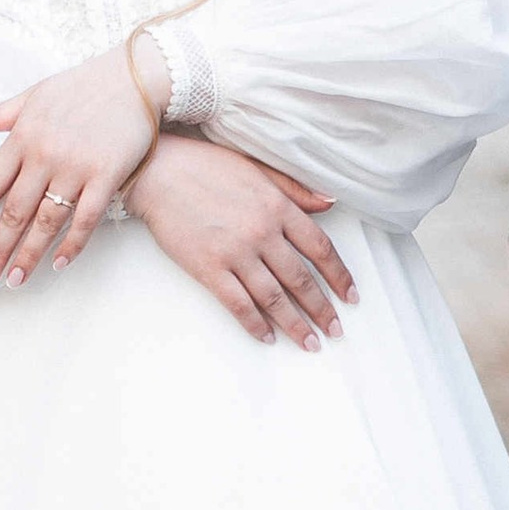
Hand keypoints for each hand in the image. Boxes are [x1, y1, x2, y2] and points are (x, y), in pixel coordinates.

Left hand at [0, 43, 163, 287]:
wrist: (134, 77)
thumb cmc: (80, 85)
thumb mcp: (31, 94)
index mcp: (22, 137)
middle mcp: (44, 155)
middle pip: (13, 212)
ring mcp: (76, 167)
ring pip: (46, 221)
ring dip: (29, 255)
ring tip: (14, 281)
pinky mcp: (107, 175)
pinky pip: (86, 219)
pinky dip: (72, 244)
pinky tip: (59, 265)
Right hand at [125, 135, 356, 348]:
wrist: (157, 172)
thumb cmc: (206, 166)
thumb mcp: (258, 168)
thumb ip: (295, 188)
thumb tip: (330, 203)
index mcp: (277, 207)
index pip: (320, 248)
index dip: (339, 276)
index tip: (350, 297)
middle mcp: (262, 233)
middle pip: (302, 279)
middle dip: (322, 309)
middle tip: (335, 330)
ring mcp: (235, 253)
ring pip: (274, 298)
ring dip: (295, 325)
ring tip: (310, 343)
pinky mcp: (208, 268)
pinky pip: (238, 304)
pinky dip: (254, 324)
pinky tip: (266, 337)